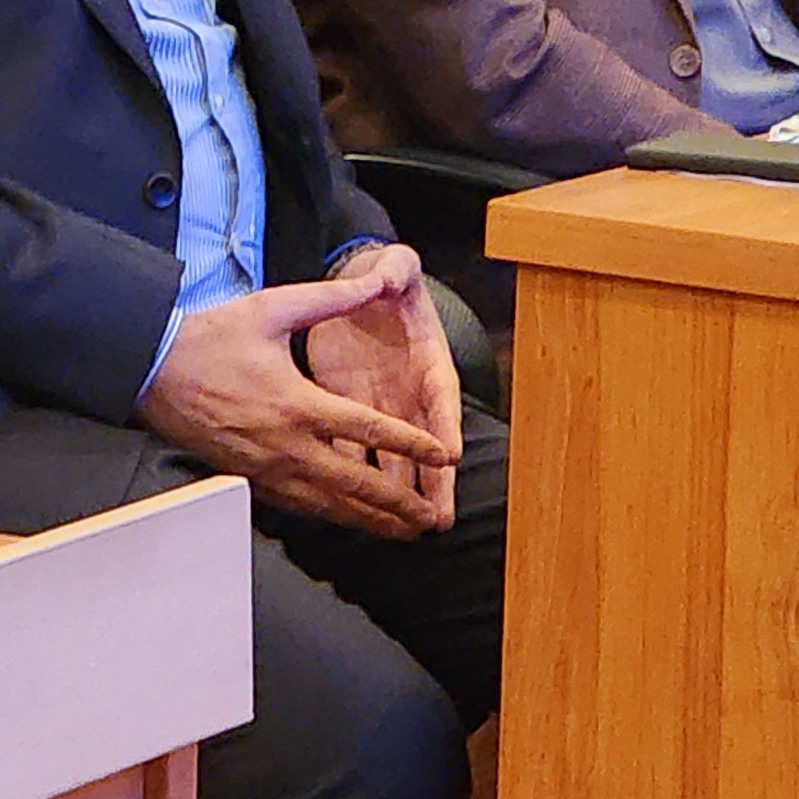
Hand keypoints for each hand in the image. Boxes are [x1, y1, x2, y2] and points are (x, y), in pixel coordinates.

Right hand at [139, 262, 455, 539]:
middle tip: (430, 518)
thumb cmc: (210, 336)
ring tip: (401, 531)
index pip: (367, 430)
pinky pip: (297, 504)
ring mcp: (265, 467)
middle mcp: (286, 444)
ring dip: (368, 520)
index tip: (442, 452)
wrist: (151, 367)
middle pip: (354, 484)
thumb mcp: (273, 309)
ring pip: (327, 504)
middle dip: (397, 504)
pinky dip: (329, 515)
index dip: (410, 442)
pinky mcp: (248, 477)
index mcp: (298, 403)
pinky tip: (346, 519)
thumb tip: (373, 283)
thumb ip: (329, 299)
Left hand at [297, 244, 463, 532]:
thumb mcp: (395, 268)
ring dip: (398, 494)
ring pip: (393, 458)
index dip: (446, 425)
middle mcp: (409, 393)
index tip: (451, 454)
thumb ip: (397, 270)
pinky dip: (355, 479)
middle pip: (424, 443)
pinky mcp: (348, 411)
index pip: (441, 396)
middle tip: (439, 518)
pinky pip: (354, 450)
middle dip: (433, 482)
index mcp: (427, 361)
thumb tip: (394, 271)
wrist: (356, 288)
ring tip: (407, 530)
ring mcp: (380, 407)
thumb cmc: (385, 279)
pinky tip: (354, 510)